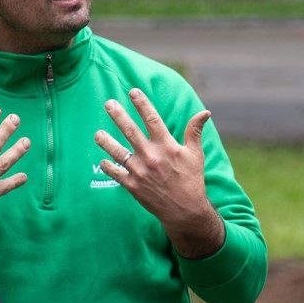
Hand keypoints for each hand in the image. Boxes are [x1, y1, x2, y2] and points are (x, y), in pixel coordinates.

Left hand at [96, 88, 224, 259]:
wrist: (185, 211)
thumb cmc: (191, 180)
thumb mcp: (195, 154)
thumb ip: (195, 131)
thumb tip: (205, 113)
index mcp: (167, 146)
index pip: (152, 119)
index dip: (142, 104)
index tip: (132, 91)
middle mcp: (151, 156)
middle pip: (130, 131)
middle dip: (118, 116)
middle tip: (108, 103)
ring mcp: (140, 172)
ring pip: (118, 152)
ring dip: (106, 141)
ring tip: (97, 133)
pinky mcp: (133, 186)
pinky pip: (116, 173)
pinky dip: (108, 166)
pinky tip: (102, 159)